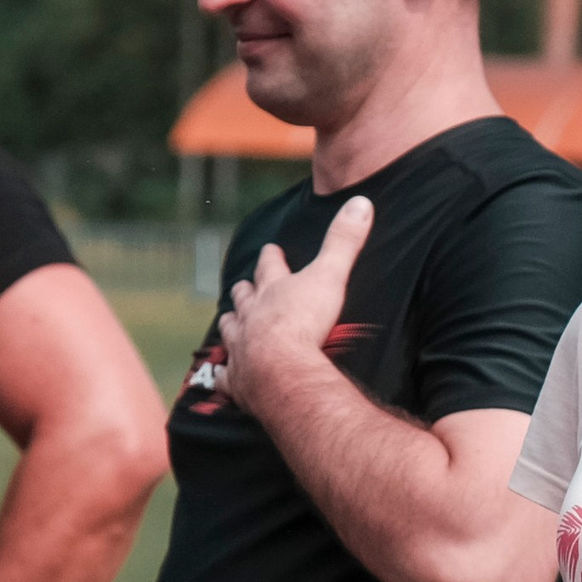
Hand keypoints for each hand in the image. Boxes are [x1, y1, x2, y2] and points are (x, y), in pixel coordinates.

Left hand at [218, 196, 372, 411]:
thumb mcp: (331, 276)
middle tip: (242, 285)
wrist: (281, 370)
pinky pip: (225, 376)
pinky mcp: (238, 379)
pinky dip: (223, 375)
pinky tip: (220, 376)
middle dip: (244, 290)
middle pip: (244, 297)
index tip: (271, 249)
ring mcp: (241, 347)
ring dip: (231, 324)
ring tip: (228, 320)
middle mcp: (251, 316)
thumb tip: (361, 201)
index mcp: (273, 290)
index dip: (271, 257)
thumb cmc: (305, 323)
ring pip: (230, 330)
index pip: (270, 266)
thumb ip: (344, 241)